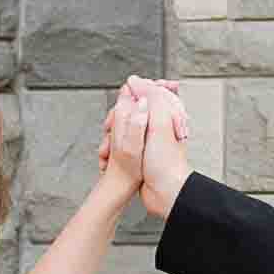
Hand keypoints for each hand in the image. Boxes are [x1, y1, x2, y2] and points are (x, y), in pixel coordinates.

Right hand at [101, 75, 192, 218]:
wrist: (165, 192)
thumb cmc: (166, 162)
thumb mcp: (159, 123)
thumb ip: (150, 97)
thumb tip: (135, 81)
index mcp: (167, 112)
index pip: (148, 90)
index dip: (134, 93)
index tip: (125, 99)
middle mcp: (157, 123)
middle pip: (130, 108)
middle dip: (116, 118)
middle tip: (110, 128)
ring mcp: (147, 138)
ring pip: (122, 126)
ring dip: (111, 136)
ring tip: (108, 150)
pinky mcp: (139, 151)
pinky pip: (120, 142)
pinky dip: (111, 148)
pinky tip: (107, 158)